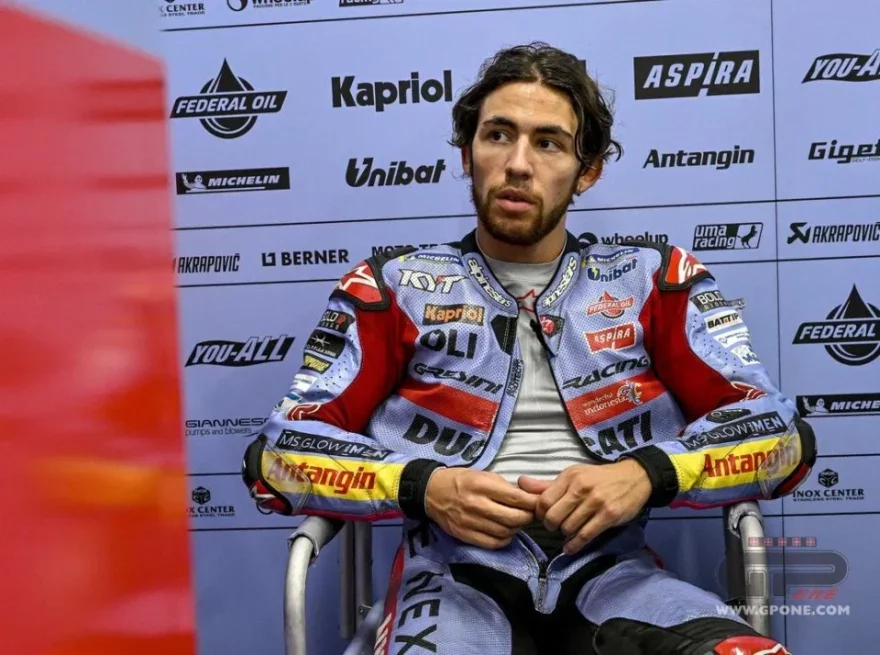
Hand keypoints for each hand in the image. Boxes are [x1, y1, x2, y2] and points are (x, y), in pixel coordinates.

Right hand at [425, 468, 537, 549]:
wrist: (431, 492)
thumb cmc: (460, 480)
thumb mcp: (482, 474)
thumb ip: (503, 486)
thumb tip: (526, 497)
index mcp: (481, 485)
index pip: (515, 497)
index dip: (531, 502)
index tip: (537, 503)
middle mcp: (476, 504)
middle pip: (513, 518)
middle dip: (527, 517)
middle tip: (529, 514)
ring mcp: (470, 521)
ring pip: (504, 532)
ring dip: (516, 529)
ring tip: (516, 522)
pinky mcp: (464, 535)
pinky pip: (492, 543)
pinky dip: (504, 540)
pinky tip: (505, 533)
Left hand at [517, 460, 651, 554]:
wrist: (634, 477)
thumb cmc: (598, 478)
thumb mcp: (573, 476)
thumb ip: (546, 484)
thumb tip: (520, 483)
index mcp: (570, 476)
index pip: (543, 501)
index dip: (540, 513)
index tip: (544, 516)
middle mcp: (581, 488)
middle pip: (553, 517)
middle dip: (551, 526)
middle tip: (555, 526)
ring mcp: (596, 502)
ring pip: (568, 528)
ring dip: (565, 534)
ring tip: (568, 531)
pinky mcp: (609, 516)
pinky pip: (585, 536)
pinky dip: (574, 545)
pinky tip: (570, 547)